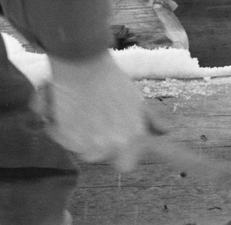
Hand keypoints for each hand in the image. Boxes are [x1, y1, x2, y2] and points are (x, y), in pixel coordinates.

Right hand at [37, 51, 147, 170]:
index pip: (127, 166)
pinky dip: (65, 131)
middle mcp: (109, 145)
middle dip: (99, 146)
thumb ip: (152, 120)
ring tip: (83, 113)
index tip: (118, 144)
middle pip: (101, 158)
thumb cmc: (111, 79)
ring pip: (83, 151)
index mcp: (130, 137)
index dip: (122, 155)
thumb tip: (166, 132)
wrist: (82, 64)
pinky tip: (70, 111)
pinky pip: (65, 141)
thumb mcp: (137, 99)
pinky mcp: (65, 137)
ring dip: (82, 138)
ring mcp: (86, 144)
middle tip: (97, 124)